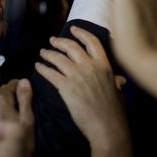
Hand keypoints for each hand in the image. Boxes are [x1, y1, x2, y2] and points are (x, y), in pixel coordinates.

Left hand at [0, 79, 33, 152]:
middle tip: (14, 102)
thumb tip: (24, 81)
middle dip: (7, 92)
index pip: (11, 84)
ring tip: (3, 106)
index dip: (18, 86)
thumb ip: (25, 99)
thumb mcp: (28, 121)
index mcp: (3, 100)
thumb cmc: (20, 144)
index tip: (22, 90)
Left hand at [35, 27, 130, 155]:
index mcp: (104, 65)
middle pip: (71, 46)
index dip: (81, 33)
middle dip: (59, 42)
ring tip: (42, 52)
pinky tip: (38, 67)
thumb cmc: (115, 111)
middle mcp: (90, 66)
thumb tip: (119, 79)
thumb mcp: (118, 91)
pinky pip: (51, 73)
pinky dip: (42, 69)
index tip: (73, 29)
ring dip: (48, 53)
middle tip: (52, 40)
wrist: (107, 127)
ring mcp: (77, 76)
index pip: (92, 41)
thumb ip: (115, 81)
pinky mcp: (66, 87)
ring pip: (58, 58)